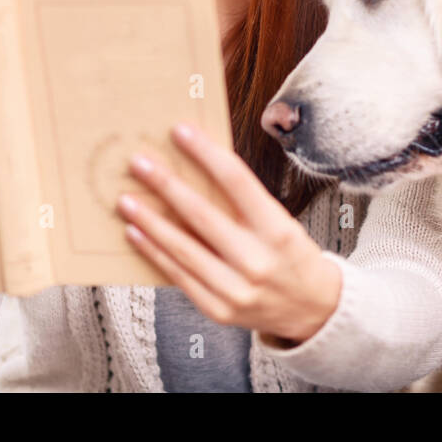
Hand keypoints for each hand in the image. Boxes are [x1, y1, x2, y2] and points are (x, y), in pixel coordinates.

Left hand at [116, 123, 340, 344]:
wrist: (314, 309)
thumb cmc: (293, 256)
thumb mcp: (281, 223)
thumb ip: (244, 202)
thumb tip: (197, 168)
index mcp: (278, 230)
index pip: (237, 181)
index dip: (206, 153)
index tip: (180, 132)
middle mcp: (257, 261)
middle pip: (202, 215)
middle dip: (166, 185)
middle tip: (139, 164)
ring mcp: (236, 289)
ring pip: (182, 248)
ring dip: (149, 221)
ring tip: (127, 200)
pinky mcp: (218, 309)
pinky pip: (178, 276)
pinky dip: (154, 252)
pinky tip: (137, 234)